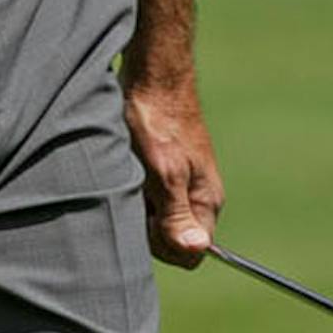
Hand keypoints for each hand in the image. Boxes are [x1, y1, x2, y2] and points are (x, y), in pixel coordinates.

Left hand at [123, 79, 223, 267]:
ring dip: (136, 202)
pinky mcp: (162, 168)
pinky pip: (146, 194)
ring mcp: (180, 182)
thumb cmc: (156, 121)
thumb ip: (177, 213)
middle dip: (146, 223)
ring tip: (131, 172)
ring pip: (154, 216)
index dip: (163, 244)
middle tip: (137, 188)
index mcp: (206, 202)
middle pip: (169, 238)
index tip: (148, 214)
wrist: (151, 78)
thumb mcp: (164, 172)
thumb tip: (196, 250)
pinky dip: (132, 186)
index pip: (189, 254)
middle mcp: (196, 197)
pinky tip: (126, 165)